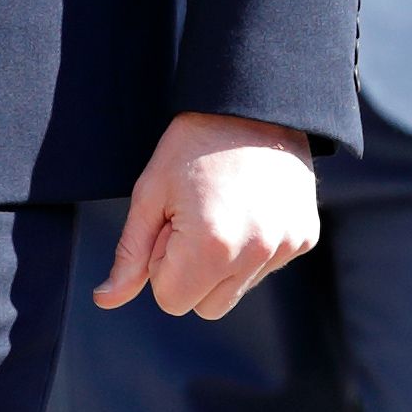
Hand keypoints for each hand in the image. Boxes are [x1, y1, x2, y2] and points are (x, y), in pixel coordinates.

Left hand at [94, 110, 318, 319]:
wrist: (253, 105)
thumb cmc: (192, 146)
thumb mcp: (150, 193)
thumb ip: (130, 253)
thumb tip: (105, 300)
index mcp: (211, 247)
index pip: (171, 301)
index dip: (161, 265)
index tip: (168, 226)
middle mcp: (255, 255)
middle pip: (206, 306)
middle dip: (190, 272)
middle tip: (191, 219)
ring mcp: (286, 248)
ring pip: (237, 290)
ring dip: (221, 264)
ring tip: (219, 209)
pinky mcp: (306, 238)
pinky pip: (265, 268)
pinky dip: (250, 249)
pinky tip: (246, 207)